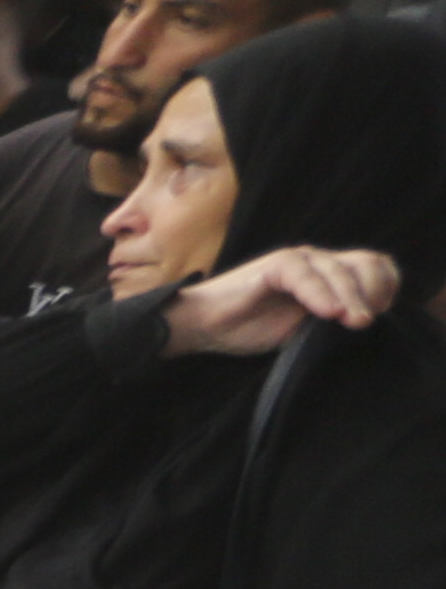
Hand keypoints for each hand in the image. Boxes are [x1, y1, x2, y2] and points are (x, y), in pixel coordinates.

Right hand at [163, 245, 400, 355]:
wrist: (202, 326)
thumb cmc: (247, 328)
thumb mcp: (302, 328)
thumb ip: (330, 321)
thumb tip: (364, 325)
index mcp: (326, 273)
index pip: (373, 267)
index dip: (385, 287)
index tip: (383, 315)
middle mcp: (317, 261)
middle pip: (365, 264)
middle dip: (374, 292)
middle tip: (368, 322)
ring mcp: (297, 261)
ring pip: (339, 269)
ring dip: (352, 297)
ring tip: (357, 322)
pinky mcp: (275, 266)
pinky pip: (306, 276)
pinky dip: (321, 295)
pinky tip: (329, 313)